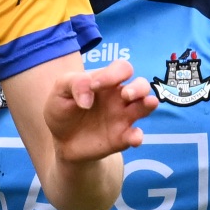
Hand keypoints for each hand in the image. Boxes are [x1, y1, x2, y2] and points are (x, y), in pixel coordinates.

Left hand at [42, 58, 157, 165]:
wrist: (60, 140)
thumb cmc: (63, 109)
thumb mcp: (60, 90)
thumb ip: (74, 84)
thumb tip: (88, 100)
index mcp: (106, 82)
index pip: (122, 69)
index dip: (114, 74)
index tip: (94, 86)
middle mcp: (119, 98)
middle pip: (142, 85)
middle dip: (139, 87)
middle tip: (125, 94)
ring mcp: (122, 118)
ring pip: (146, 106)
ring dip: (148, 103)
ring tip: (146, 104)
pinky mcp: (121, 138)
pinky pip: (135, 135)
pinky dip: (137, 136)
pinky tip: (133, 138)